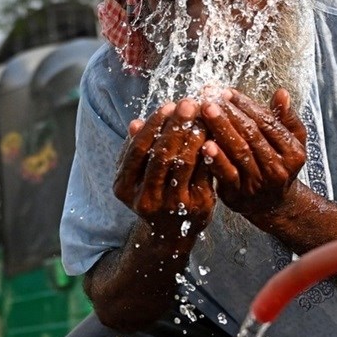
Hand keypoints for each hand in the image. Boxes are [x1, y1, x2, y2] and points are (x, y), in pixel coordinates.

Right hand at [114, 99, 215, 248]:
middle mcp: (145, 199)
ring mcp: (172, 205)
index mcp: (124, 188)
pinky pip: (203, 172)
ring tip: (201, 116)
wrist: (171, 233)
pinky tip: (212, 134)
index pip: (138, 150)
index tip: (167, 106)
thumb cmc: (153, 194)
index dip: (154, 125)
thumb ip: (137, 151)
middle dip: (176, 126)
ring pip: (183, 162)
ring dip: (193, 135)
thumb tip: (135, 123)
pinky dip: (207, 150)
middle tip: (188, 104)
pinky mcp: (196, 207)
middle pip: (161, 155)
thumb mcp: (137, 176)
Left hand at [201, 88, 306, 217]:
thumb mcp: (292, 142)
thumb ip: (286, 118)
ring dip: (221, 130)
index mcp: (293, 153)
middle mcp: (278, 169)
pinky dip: (216, 159)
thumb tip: (282, 93)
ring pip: (239, 152)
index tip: (227, 92)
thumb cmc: (279, 165)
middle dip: (230, 114)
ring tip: (205, 113)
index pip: (268, 122)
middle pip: (252, 135)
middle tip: (211, 98)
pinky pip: (226, 174)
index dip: (246, 105)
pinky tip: (204, 144)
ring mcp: (258, 183)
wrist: (272, 205)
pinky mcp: (239, 195)